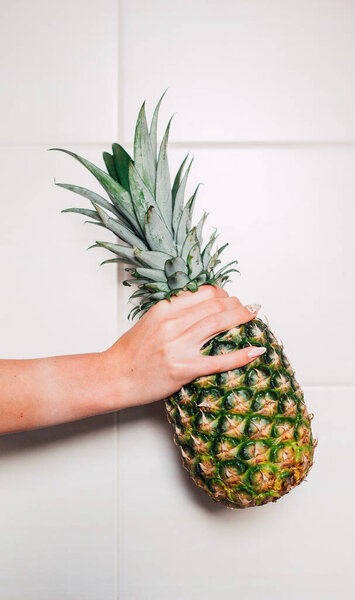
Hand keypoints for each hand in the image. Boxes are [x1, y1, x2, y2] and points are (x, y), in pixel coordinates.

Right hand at [104, 285, 262, 408]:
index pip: (202, 292)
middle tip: (246, 308)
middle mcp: (172, 324)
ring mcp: (179, 346)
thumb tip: (198, 308)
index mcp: (164, 310)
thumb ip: (172, 313)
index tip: (229, 298)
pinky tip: (255, 351)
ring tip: (253, 317)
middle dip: (236, 304)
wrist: (114, 378)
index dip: (222, 293)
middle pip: (215, 305)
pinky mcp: (184, 369)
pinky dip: (241, 355)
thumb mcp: (148, 323)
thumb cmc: (129, 353)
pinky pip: (219, 360)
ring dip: (241, 318)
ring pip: (219, 323)